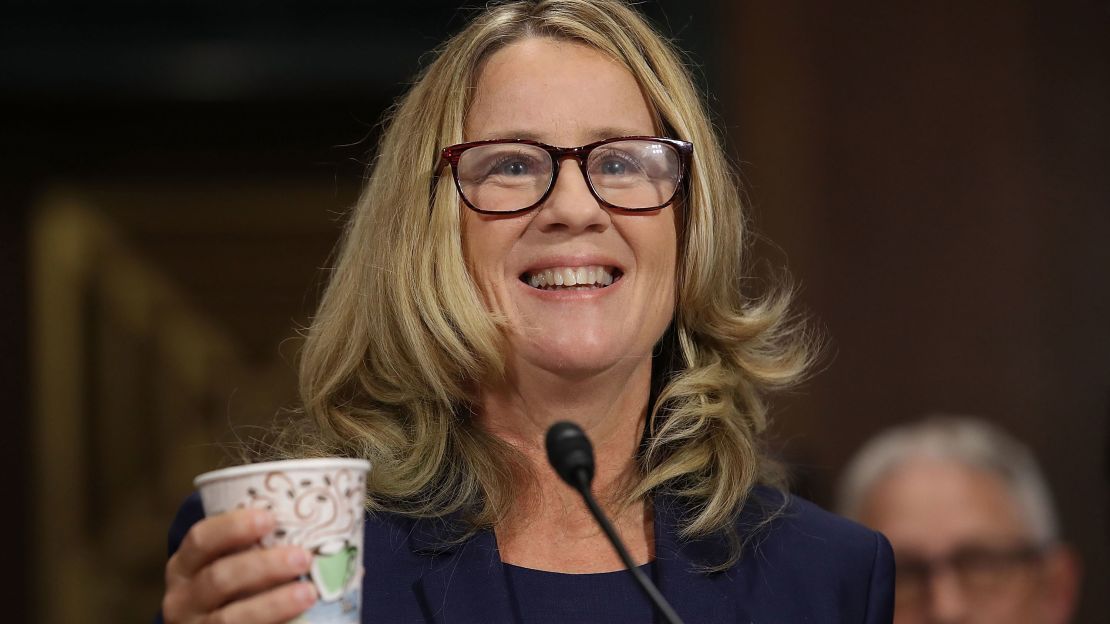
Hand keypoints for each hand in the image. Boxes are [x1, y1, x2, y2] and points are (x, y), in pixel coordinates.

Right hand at [162, 508, 316, 623]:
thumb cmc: (234, 586)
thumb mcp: (228, 565)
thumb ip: (257, 546)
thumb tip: (322, 520)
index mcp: (185, 566)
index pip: (200, 539)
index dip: (232, 527)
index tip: (270, 518)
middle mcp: (182, 598)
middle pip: (218, 579)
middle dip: (263, 567)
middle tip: (303, 558)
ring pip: (230, 619)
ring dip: (273, 604)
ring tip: (309, 593)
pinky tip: (301, 621)